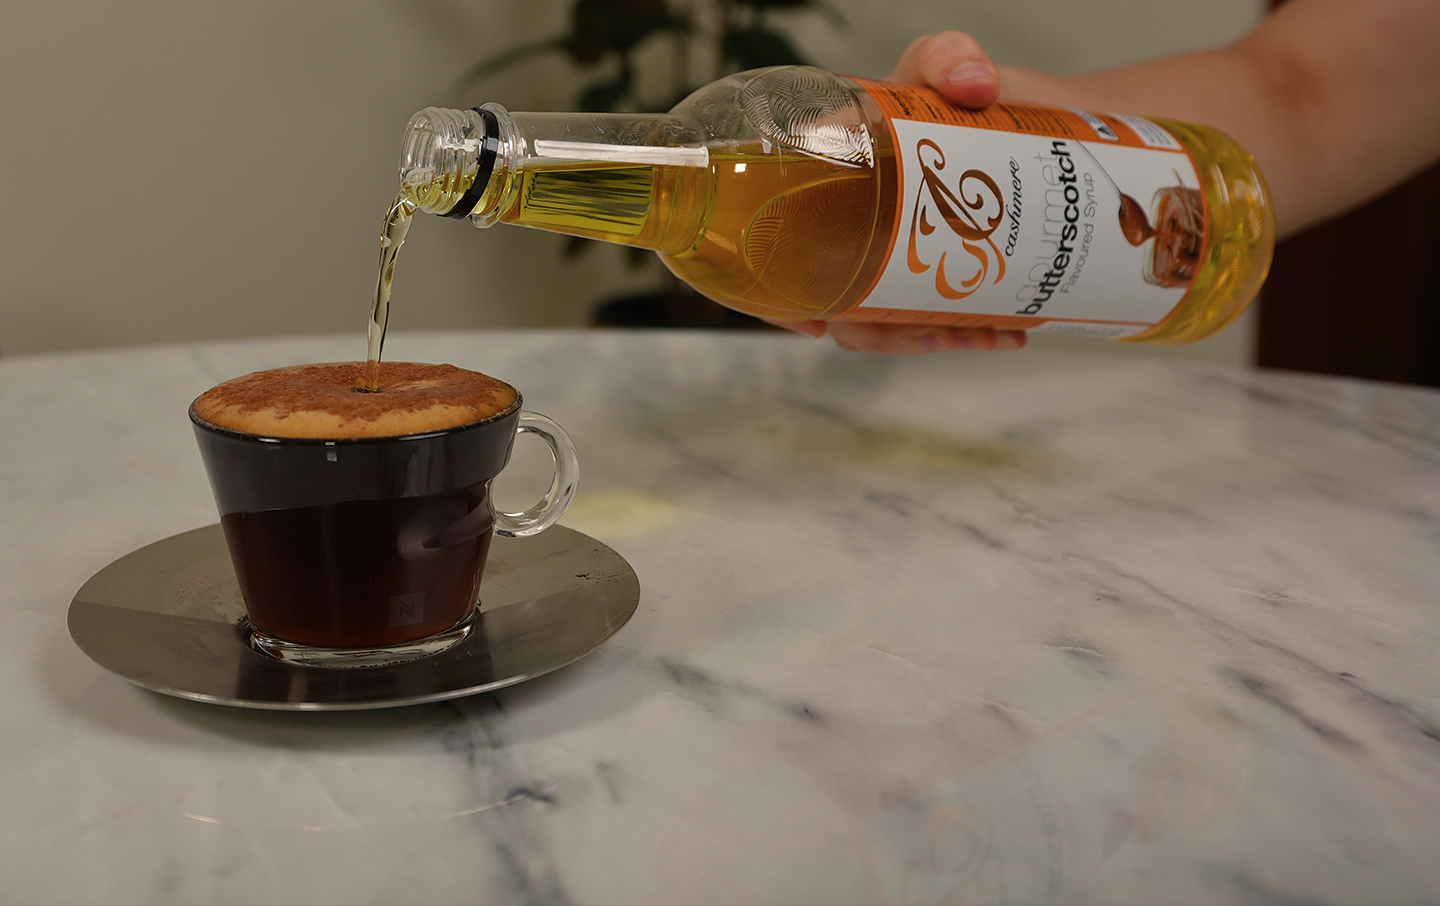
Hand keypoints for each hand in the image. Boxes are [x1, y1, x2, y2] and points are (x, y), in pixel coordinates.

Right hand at [772, 32, 1026, 353]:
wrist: (1037, 114)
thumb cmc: (965, 92)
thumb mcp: (942, 64)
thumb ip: (948, 57)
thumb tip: (971, 84)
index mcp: (820, 176)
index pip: (770, 245)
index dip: (778, 299)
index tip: (816, 323)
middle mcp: (844, 223)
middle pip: (833, 302)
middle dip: (879, 331)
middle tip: (930, 329)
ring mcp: (889, 254)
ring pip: (882, 321)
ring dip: (926, 337)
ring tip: (979, 334)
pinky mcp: (935, 273)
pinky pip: (928, 318)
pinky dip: (964, 331)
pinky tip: (1003, 332)